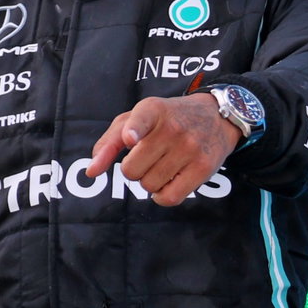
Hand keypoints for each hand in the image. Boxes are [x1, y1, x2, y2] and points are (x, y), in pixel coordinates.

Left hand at [87, 94, 239, 206]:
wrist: (216, 116)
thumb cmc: (166, 120)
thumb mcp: (136, 120)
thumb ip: (109, 143)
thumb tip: (91, 172)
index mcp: (152, 110)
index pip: (141, 120)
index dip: (133, 131)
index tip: (131, 138)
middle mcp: (172, 128)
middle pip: (131, 170)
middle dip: (132, 170)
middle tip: (146, 158)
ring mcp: (190, 148)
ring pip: (148, 185)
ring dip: (148, 182)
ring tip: (161, 165)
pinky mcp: (203, 168)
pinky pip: (169, 198)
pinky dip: (162, 196)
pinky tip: (168, 181)